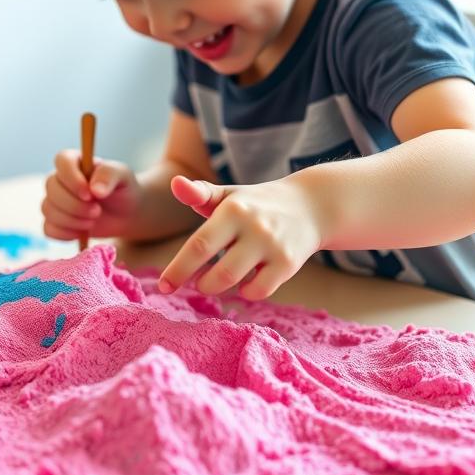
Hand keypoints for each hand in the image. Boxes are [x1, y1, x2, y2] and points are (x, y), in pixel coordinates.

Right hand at [41, 151, 142, 240]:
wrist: (126, 214)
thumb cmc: (122, 189)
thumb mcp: (123, 176)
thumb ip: (109, 175)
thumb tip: (94, 189)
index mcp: (76, 161)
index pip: (62, 160)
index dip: (71, 178)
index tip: (89, 194)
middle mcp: (61, 179)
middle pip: (51, 187)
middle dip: (74, 204)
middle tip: (97, 211)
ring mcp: (55, 201)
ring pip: (48, 209)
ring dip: (72, 220)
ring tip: (93, 221)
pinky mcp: (55, 221)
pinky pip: (49, 229)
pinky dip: (65, 233)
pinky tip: (82, 232)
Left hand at [159, 175, 324, 299]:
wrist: (310, 205)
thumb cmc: (256, 204)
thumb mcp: (228, 195)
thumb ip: (199, 194)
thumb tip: (175, 182)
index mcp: (233, 209)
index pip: (199, 245)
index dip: (178, 269)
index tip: (163, 287)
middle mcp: (254, 227)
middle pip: (218, 272)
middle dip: (200, 283)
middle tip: (196, 281)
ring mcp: (274, 246)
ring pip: (236, 283)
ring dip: (218, 287)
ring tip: (214, 280)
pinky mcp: (289, 263)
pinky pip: (259, 290)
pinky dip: (246, 291)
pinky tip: (244, 281)